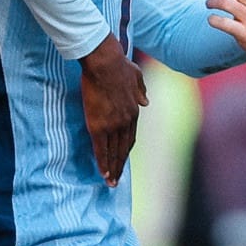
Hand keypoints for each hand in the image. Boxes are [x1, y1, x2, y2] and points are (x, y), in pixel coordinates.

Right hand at [79, 32, 146, 185]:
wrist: (106, 64)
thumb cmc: (118, 66)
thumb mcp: (136, 77)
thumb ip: (141, 90)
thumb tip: (146, 101)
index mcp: (134, 111)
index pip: (131, 136)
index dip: (126, 149)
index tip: (122, 158)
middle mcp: (125, 121)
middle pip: (123, 149)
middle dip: (120, 165)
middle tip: (117, 179)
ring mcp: (113, 125)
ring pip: (113, 152)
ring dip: (112, 169)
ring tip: (110, 182)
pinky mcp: (98, 126)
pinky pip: (100, 149)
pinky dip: (102, 163)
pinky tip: (103, 173)